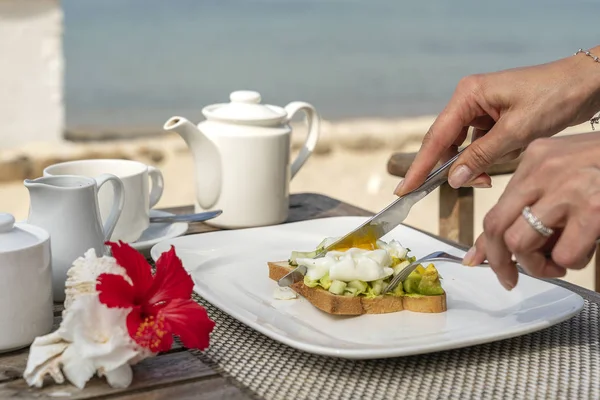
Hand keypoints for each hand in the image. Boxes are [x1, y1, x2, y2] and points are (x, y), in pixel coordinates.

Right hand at [395, 46, 599, 195]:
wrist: (589, 83)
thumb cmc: (555, 97)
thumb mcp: (517, 131)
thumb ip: (482, 156)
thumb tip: (453, 179)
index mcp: (469, 94)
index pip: (436, 137)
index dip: (420, 166)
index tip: (405, 188)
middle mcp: (470, 99)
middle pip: (445, 142)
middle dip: (448, 168)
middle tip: (443, 190)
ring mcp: (481, 108)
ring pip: (462, 146)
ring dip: (471, 166)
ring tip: (485, 179)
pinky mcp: (494, 117)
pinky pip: (479, 144)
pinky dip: (484, 159)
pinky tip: (498, 164)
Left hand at [462, 133, 599, 289]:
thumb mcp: (562, 176)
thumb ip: (529, 204)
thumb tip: (486, 249)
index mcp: (534, 159)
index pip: (493, 208)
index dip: (486, 245)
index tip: (482, 263)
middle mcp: (544, 169)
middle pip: (496, 227)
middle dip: (500, 262)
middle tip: (512, 278)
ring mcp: (569, 187)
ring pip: (522, 243)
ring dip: (537, 267)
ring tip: (557, 263)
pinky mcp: (594, 208)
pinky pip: (564, 255)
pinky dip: (571, 263)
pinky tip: (585, 251)